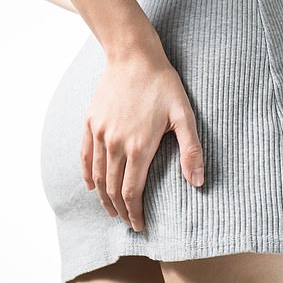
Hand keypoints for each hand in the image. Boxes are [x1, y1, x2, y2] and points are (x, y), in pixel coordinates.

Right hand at [80, 40, 204, 231]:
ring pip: (98, 177)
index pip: (132, 193)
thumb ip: (191, 150)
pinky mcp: (91, 123)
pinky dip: (87, 176)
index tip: (140, 225)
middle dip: (120, 211)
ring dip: (103, 198)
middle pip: (113, 189)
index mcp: (139, 147)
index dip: (136, 213)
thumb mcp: (184, 115)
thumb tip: (197, 182)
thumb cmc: (162, 85)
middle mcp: (116, 144)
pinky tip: (91, 187)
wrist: (133, 56)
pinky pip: (85, 156)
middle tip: (127, 222)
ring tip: (112, 210)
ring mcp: (100, 134)